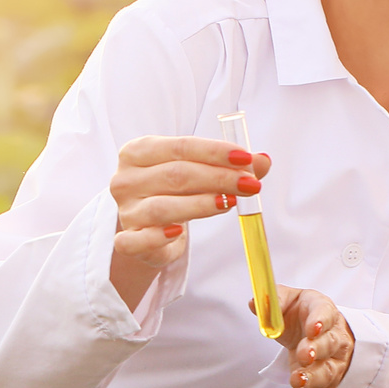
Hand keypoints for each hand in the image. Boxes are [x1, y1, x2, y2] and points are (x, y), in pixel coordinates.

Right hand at [108, 136, 270, 307]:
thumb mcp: (198, 171)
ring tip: (229, 203)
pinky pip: (136, 240)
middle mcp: (126, 179)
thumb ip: (230, 165)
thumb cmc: (173, 191)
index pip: (180, 146)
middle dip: (217, 178)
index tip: (246, 158)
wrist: (147, 225)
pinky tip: (179, 233)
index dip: (215, 152)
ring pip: (162, 207)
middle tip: (249, 184)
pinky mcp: (126, 241)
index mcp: (138, 151)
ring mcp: (125, 211)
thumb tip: (263, 160)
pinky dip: (157, 237)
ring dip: (200, 205)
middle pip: (176, 175)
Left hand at [272, 287, 352, 387]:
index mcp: (325, 313)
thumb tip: (254, 303)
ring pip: (326, 374)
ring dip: (311, 379)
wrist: (317, 332)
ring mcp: (332, 365)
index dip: (320, 321)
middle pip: (330, 345)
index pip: (326, 315)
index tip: (312, 328)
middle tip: (303, 355)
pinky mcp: (324, 387)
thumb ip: (273, 301)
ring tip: (295, 381)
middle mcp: (335, 340)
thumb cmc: (302, 314)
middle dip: (316, 350)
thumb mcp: (289, 300)